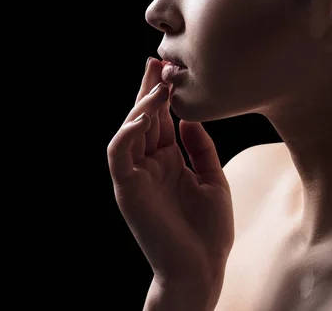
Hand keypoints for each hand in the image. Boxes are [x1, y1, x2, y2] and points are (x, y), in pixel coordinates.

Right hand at [107, 57, 234, 285]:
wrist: (202, 270)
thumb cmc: (208, 230)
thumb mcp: (212, 178)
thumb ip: (200, 147)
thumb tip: (188, 116)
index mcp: (167, 160)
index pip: (159, 119)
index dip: (163, 93)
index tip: (170, 68)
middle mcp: (148, 164)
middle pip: (143, 117)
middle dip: (149, 88)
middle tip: (157, 61)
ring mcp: (136, 176)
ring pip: (128, 130)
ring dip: (140, 105)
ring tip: (158, 83)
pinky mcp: (127, 189)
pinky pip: (119, 155)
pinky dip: (127, 133)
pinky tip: (143, 116)